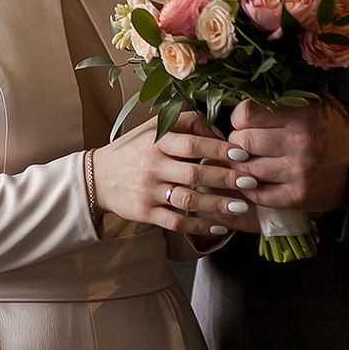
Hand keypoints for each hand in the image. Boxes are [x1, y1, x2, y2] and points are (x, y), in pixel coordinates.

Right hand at [90, 114, 258, 238]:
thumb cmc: (134, 149)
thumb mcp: (154, 128)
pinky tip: (219, 227)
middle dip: (225, 178)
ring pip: (188, 200)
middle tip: (251, 182)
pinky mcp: (145, 213)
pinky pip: (176, 221)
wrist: (97, 177)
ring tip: (242, 207)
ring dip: (217, 205)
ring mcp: (148, 191)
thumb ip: (187, 123)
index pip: (190, 144)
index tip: (241, 154)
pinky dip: (199, 226)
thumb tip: (218, 131)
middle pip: (193, 174)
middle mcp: (152, 166)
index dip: (217, 149)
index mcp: (155, 142)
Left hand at [226, 98, 348, 216]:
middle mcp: (301, 143)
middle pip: (242, 141)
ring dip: (244, 166)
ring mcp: (298, 172)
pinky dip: (252, 188)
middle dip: (238, 142)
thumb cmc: (328, 129)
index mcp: (302, 114)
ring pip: (245, 169)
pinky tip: (259, 180)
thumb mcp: (310, 103)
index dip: (239, 118)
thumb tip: (237, 106)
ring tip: (253, 161)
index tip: (245, 122)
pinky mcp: (297, 196)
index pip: (246, 113)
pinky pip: (256, 194)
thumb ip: (277, 101)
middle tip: (246, 144)